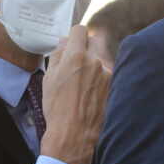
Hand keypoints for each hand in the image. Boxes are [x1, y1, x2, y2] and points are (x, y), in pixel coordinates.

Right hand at [40, 26, 111, 163]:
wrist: (74, 133)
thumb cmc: (57, 108)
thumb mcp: (49, 79)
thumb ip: (57, 55)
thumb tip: (64, 43)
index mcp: (76, 56)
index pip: (80, 30)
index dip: (74, 35)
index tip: (71, 42)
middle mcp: (95, 60)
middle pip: (95, 39)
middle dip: (86, 44)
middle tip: (77, 57)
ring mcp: (108, 73)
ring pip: (102, 56)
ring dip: (94, 60)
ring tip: (83, 78)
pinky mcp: (114, 85)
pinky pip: (107, 71)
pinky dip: (100, 74)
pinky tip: (90, 89)